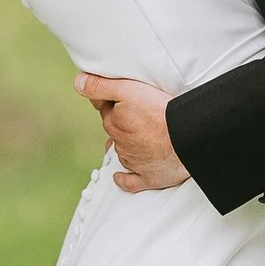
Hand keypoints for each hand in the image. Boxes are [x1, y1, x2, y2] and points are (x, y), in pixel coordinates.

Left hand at [76, 72, 189, 190]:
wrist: (186, 139)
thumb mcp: (126, 90)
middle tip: (133, 114)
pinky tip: (118, 177)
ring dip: (126, 146)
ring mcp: (134, 162)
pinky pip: (131, 181)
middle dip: (120, 123)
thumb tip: (78, 83)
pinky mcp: (148, 177)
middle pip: (115, 131)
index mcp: (114, 123)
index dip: (112, 102)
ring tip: (136, 138)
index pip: (106, 110)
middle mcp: (120, 144)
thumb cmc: (159, 112)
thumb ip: (101, 87)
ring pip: (123, 153)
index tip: (119, 98)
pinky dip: (124, 179)